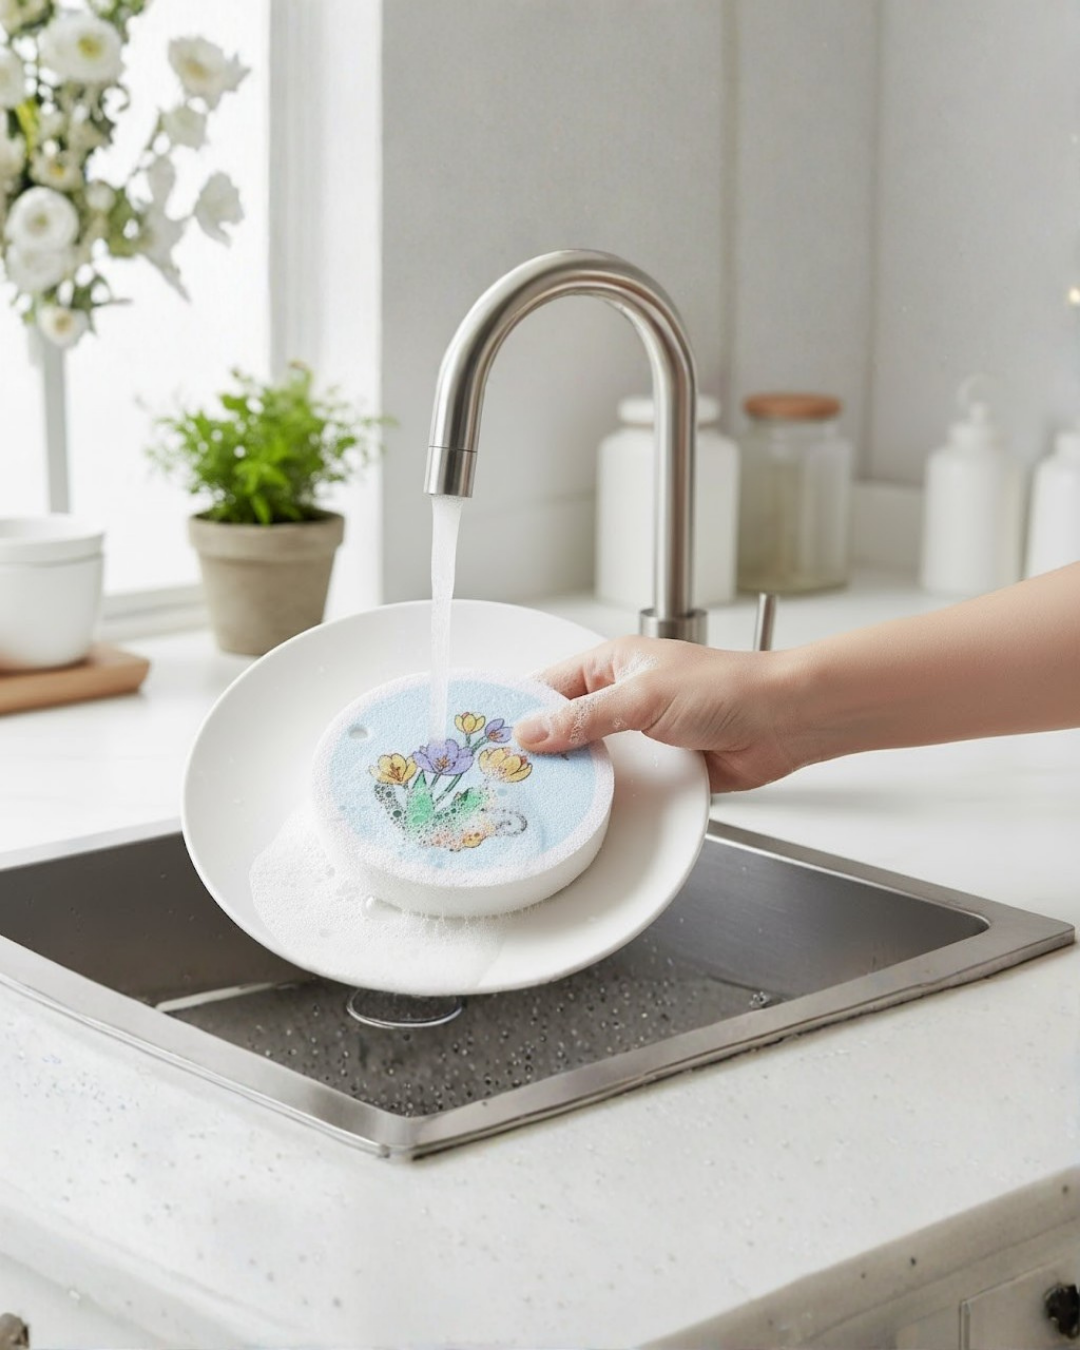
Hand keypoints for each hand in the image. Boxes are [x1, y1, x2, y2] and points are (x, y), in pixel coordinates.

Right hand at [513, 635, 802, 792]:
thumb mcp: (642, 697)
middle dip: (544, 747)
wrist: (784, 722)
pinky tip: (588, 805)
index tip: (496, 739)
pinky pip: (622, 778)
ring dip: (577, 772)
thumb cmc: (729, 688)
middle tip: (511, 773)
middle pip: (566, 723)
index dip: (524, 711)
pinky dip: (606, 791)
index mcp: (615, 662)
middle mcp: (624, 694)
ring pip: (592, 755)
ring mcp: (642, 730)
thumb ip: (585, 718)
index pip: (552, 685)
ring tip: (542, 792)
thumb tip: (534, 731)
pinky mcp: (662, 762)